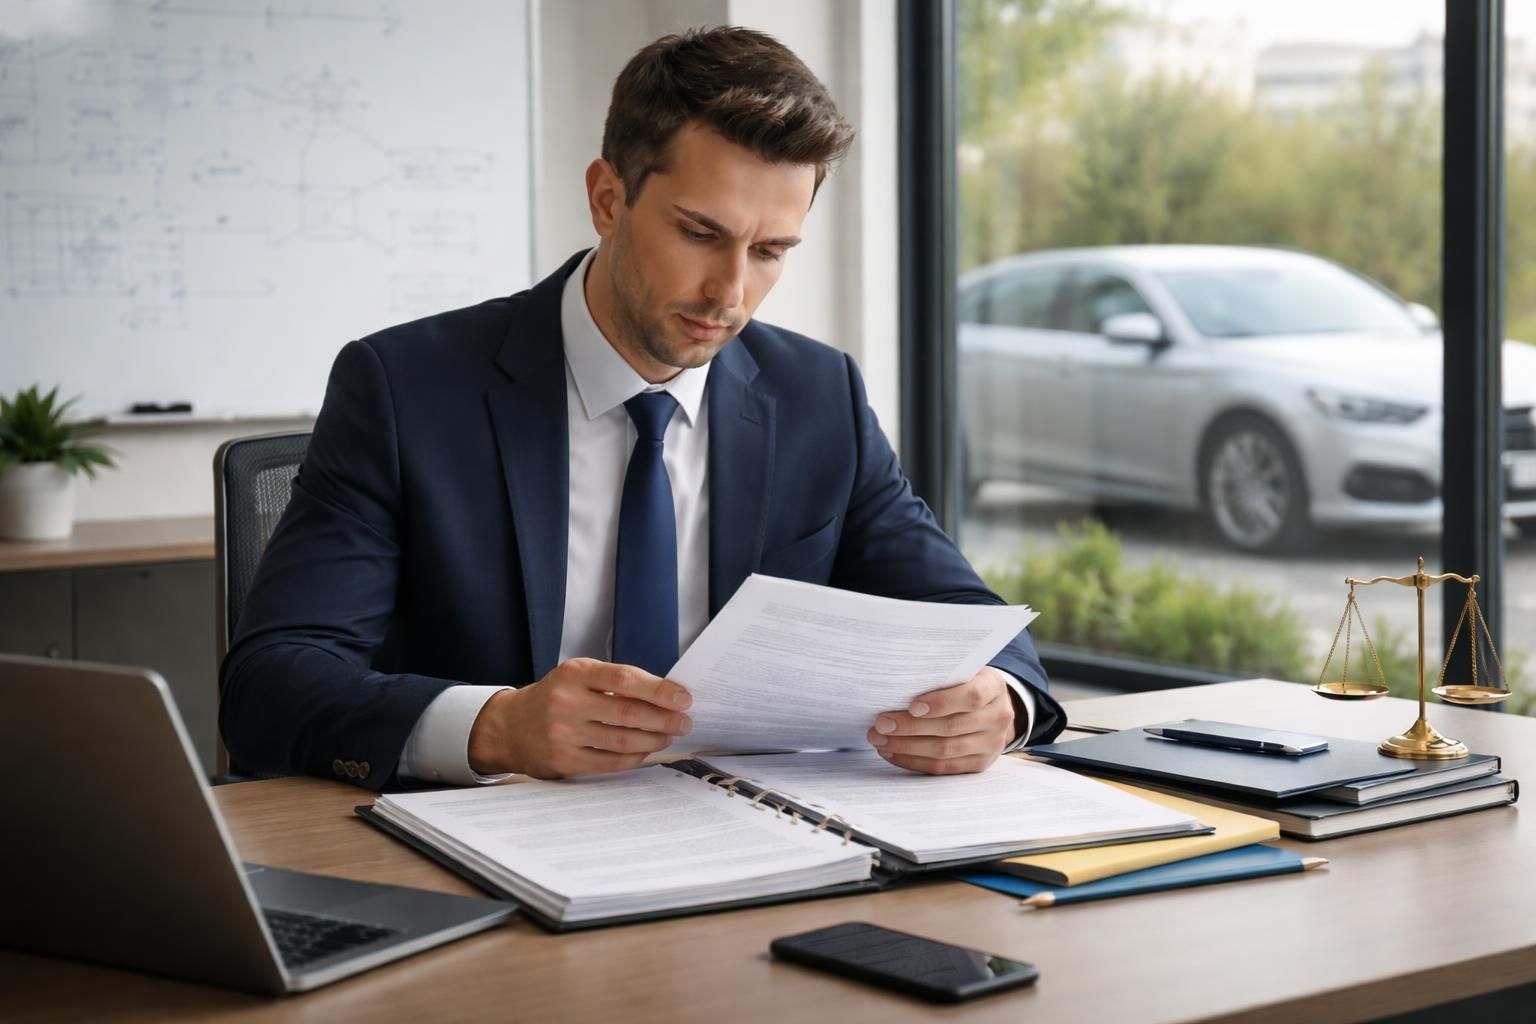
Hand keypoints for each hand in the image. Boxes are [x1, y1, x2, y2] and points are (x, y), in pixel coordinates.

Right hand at [468, 658, 692, 778]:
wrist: (510, 726)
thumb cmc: (555, 697)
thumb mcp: (578, 677)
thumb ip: (614, 682)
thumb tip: (665, 695)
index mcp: (575, 673)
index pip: (625, 679)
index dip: (659, 690)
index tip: (684, 698)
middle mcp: (567, 702)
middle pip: (628, 712)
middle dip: (664, 719)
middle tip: (684, 722)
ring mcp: (563, 733)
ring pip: (622, 740)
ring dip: (654, 740)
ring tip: (668, 736)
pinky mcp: (564, 760)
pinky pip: (610, 762)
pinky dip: (634, 757)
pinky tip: (646, 751)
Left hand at [865, 666, 1017, 774]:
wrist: (993, 708)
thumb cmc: (966, 683)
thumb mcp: (962, 671)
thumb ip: (940, 676)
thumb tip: (896, 683)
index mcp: (994, 687)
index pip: (971, 696)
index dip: (942, 703)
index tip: (911, 707)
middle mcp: (998, 717)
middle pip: (951, 727)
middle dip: (910, 728)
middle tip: (880, 725)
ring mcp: (992, 744)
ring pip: (945, 750)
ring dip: (907, 747)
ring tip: (880, 740)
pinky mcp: (979, 764)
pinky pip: (943, 768)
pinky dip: (914, 761)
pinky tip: (893, 754)